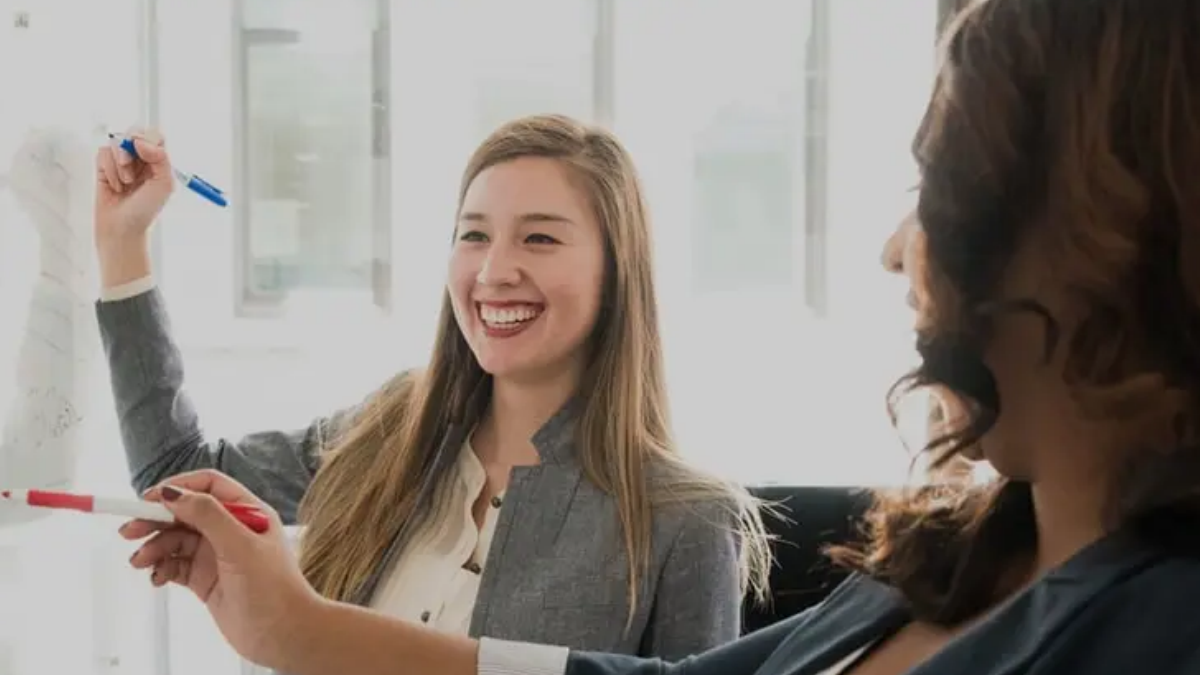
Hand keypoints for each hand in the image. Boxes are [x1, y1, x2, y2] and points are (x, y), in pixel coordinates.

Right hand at [94, 127, 173, 244]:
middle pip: (134, 132)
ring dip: (120, 164)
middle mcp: (141, 158)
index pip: (155, 135)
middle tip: (129, 166)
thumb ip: (160, 158)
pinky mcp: (104, 166)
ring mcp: (122, 161)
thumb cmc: (145, 210)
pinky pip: (102, 153)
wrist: (122, 228)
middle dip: (130, 149)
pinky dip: (108, 169)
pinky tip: (114, 185)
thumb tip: (140, 141)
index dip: (147, 137)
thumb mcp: (164, 185)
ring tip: (125, 183)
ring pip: (116, 143)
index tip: (143, 151)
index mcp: (159, 161)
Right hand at [121, 470, 322, 669]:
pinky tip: (156, 577)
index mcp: (248, 512)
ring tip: (140, 562)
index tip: (149, 499)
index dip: (178, 488)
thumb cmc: (275, 589)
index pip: (208, 486)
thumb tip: (175, 493)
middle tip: (128, 531)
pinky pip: (175, 565)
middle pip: (185, 513)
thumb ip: (208, 516)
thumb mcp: (240, 546)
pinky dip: (161, 568)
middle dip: (155, 519)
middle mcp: (232, 530)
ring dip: (154, 547)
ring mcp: (217, 555)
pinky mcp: (206, 579)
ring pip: (176, 540)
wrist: (283, 635)